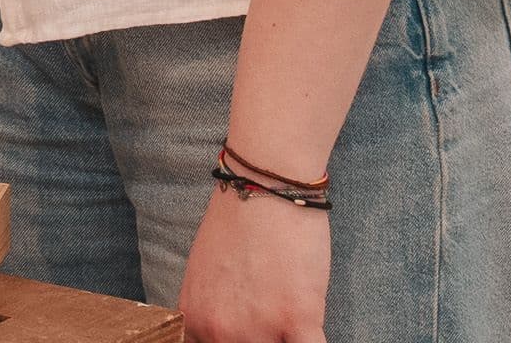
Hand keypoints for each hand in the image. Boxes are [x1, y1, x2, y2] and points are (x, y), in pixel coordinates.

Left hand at [176, 186, 330, 342]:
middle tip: (274, 315)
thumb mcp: (204, 273)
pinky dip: (314, 342)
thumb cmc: (236, 220)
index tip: (253, 329)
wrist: (264, 183)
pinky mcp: (298, 318)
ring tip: (295, 314)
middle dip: (267, 337)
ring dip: (290, 336)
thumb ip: (213, 309)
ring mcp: (259, 328)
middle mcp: (221, 331)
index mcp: (196, 320)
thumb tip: (227, 331)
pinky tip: (312, 327)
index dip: (239, 338)